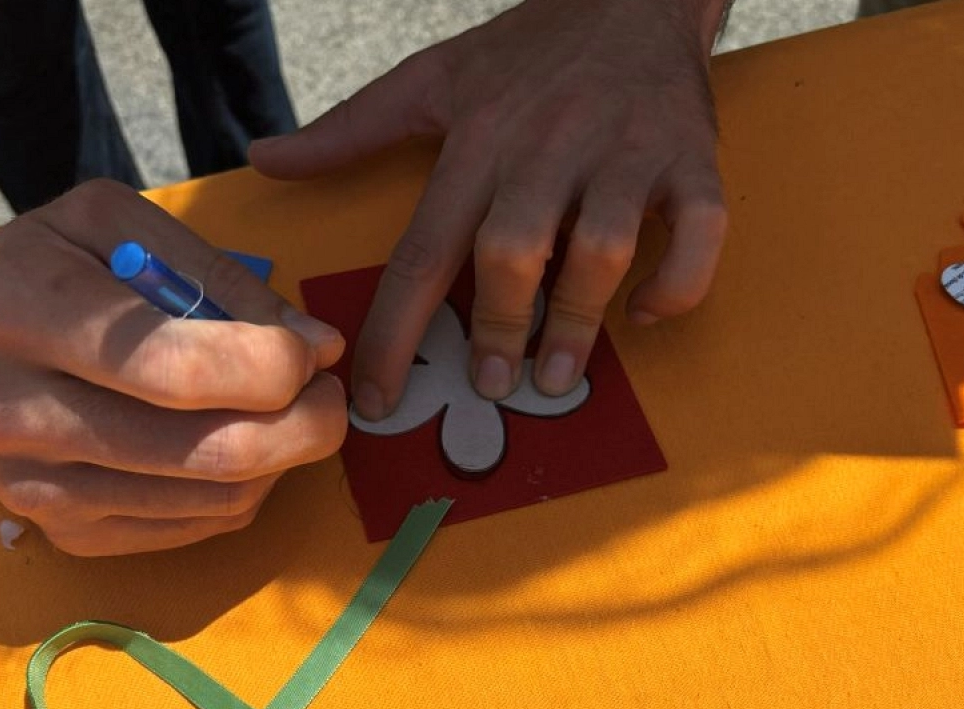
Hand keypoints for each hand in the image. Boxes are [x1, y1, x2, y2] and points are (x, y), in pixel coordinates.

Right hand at [0, 180, 346, 555]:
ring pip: (218, 499)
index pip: (181, 370)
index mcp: (21, 313)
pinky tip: (244, 449)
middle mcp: (13, 413)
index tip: (311, 353)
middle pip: (211, 452)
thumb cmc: (58, 274)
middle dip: (305, 426)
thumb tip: (318, 345)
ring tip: (288, 415)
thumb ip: (220, 276)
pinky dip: (247, 490)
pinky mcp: (68, 535)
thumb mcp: (118, 227)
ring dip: (283, 459)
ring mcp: (37, 489)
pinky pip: (200, 528)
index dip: (276, 367)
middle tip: (328, 397)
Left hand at [250, 0, 727, 418]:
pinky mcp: (689, 158)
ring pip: (602, 246)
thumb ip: (351, 131)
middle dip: (498, 328)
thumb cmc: (528, 54)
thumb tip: (265, 162)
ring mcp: (624, 154)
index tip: (376, 399)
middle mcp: (546, 149)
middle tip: (490, 387)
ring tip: (557, 376)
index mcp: (477, 141)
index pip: (423, 251)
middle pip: (513, 252)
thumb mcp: (433, 81)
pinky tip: (649, 312)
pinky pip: (699, 229)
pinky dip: (681, 279)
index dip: (395, 333)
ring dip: (579, 319)